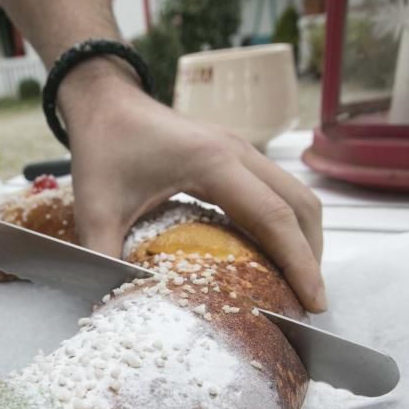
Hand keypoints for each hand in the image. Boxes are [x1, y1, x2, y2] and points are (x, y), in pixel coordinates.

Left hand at [60, 62, 326, 312]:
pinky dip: (287, 223)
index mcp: (213, 163)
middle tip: (309, 304)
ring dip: (305, 238)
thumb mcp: (94, 209)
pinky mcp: (235, 153)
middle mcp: (239, 151)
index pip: (274, 218)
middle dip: (312, 256)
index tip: (314, 303)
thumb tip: (113, 308)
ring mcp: (241, 149)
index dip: (300, 264)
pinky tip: (273, 254)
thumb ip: (103, 258)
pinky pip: (276, 190)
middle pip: (300, 205)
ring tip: (299, 283)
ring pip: (296, 194)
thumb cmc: (101, 149)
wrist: (103, 100)